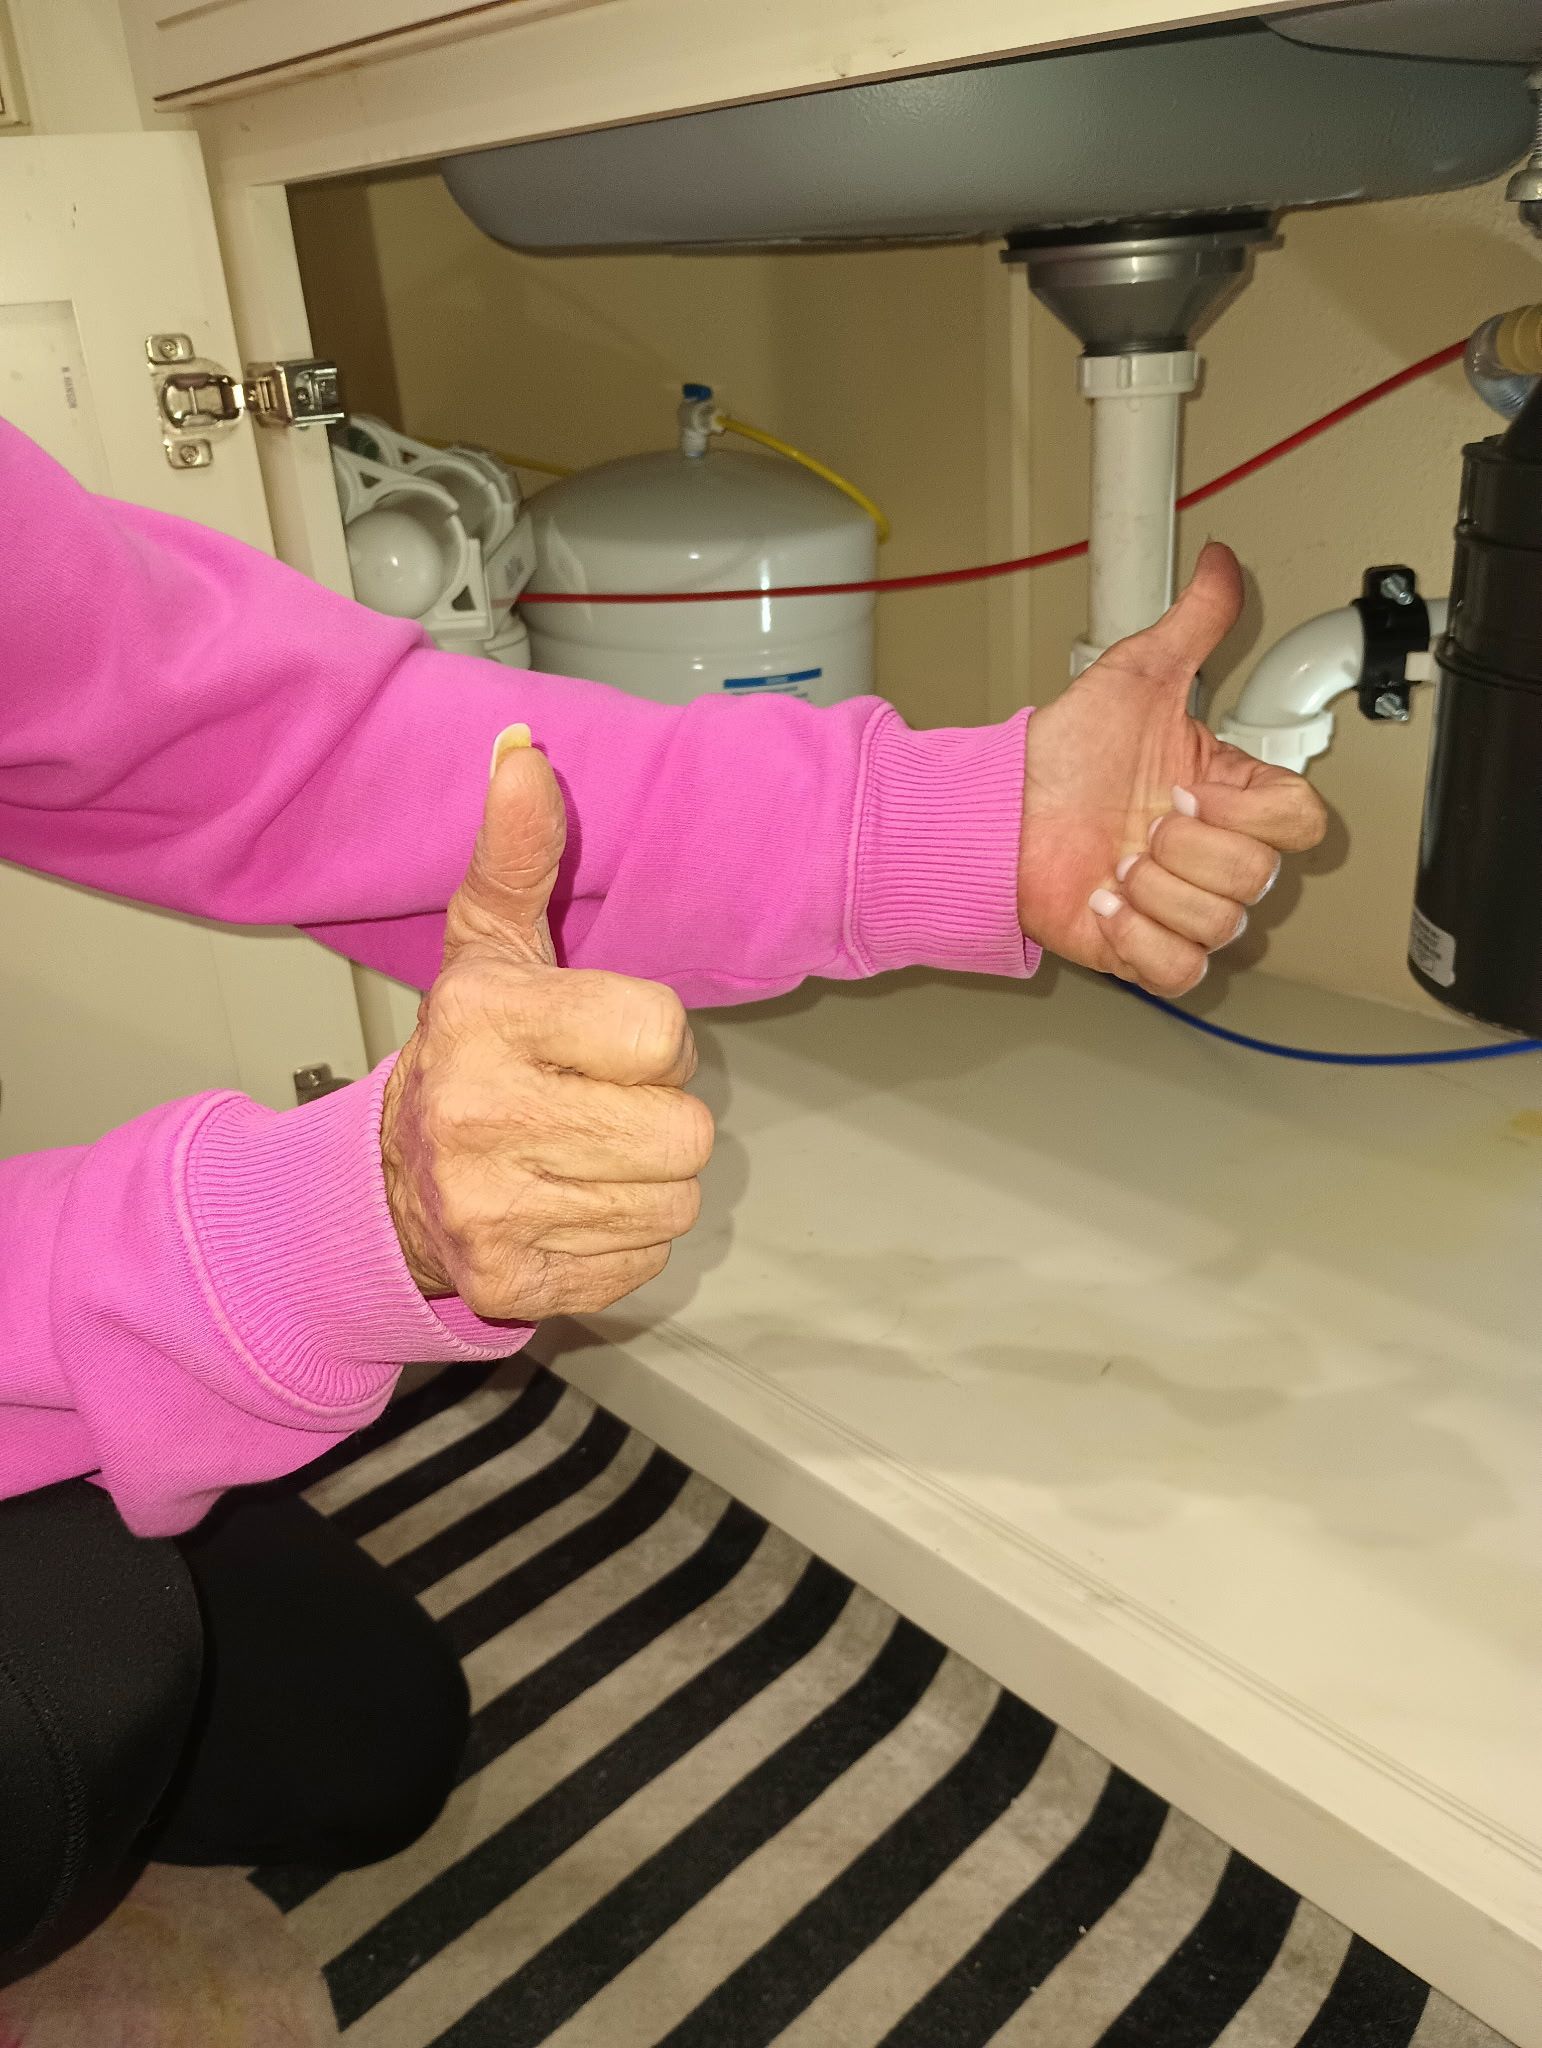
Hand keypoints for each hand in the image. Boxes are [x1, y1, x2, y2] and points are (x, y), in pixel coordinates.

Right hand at [381, 728, 713, 1318]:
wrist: (387, 1182)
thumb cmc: (471, 1049)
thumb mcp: (489, 942)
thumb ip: (519, 851)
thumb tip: (522, 748)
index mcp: (484, 1019)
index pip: (665, 1034)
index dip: (650, 1039)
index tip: (598, 1041)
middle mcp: (477, 1117)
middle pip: (685, 1131)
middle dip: (657, 1115)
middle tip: (593, 1103)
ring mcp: (488, 1212)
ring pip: (673, 1202)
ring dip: (644, 1179)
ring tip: (579, 1153)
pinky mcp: (507, 1286)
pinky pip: (643, 1264)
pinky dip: (618, 1240)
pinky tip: (565, 1204)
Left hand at [1017, 542, 1327, 995]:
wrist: (999, 811)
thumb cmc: (1066, 754)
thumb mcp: (1137, 676)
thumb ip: (1194, 623)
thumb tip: (1221, 563)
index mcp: (1231, 798)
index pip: (1302, 821)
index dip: (1246, 809)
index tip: (1186, 783)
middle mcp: (1213, 857)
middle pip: (1257, 877)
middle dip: (1184, 847)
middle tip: (1138, 824)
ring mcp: (1181, 909)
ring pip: (1220, 924)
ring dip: (1155, 890)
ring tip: (1114, 861)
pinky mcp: (1145, 953)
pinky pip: (1181, 972)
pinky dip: (1140, 940)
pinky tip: (1106, 902)